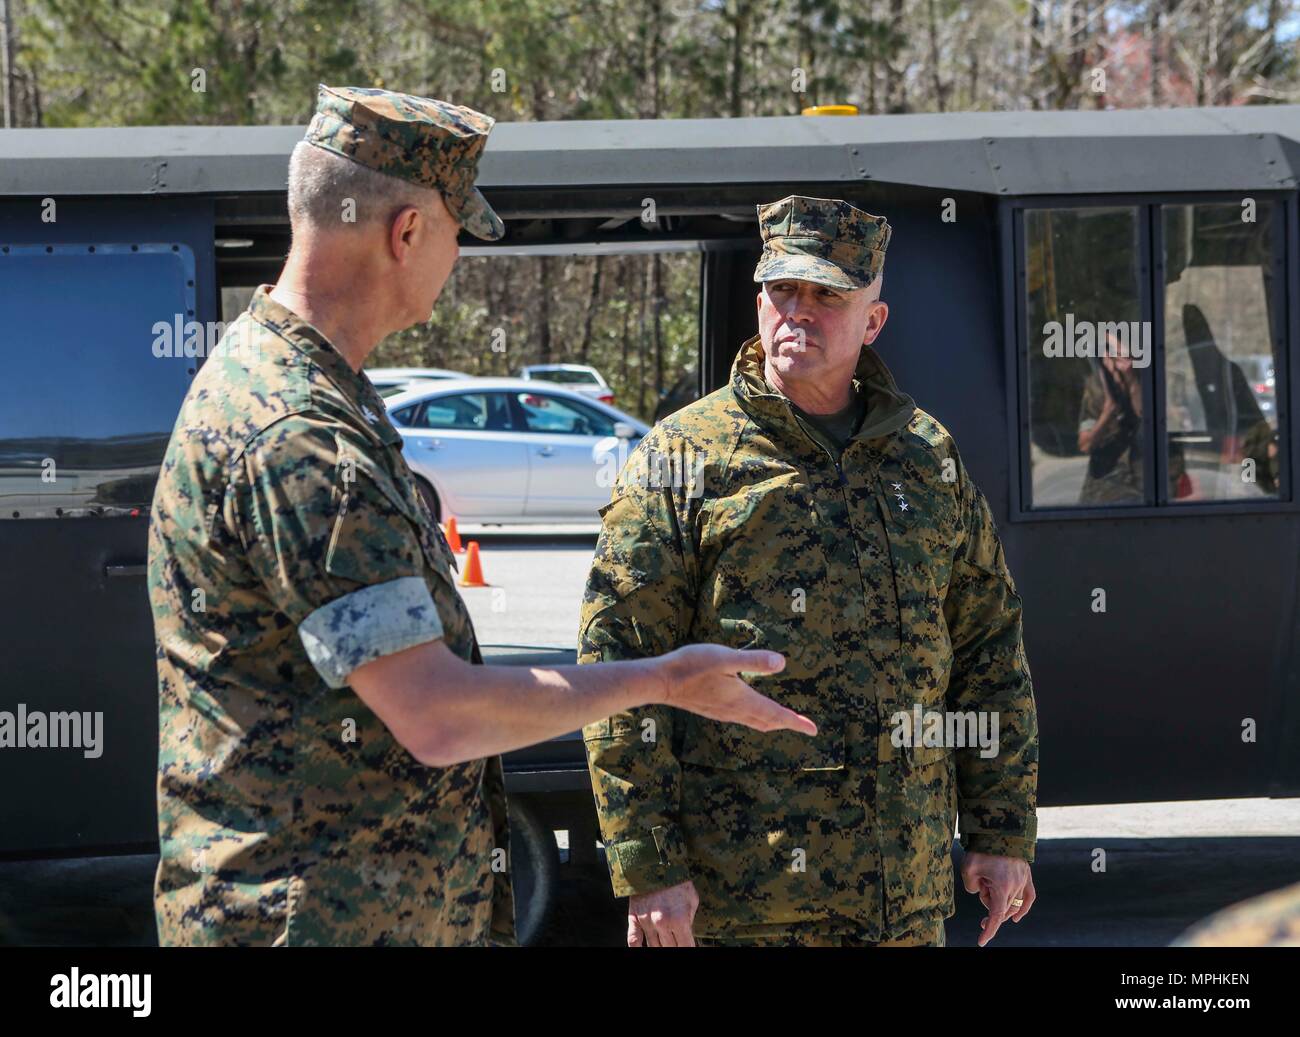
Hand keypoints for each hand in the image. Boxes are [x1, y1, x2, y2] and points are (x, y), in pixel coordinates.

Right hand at [628, 880, 698, 946]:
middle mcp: (662, 924)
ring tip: (666, 943)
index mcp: (680, 920)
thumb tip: (688, 936)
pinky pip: (633, 939)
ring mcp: (646, 921)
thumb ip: (689, 920)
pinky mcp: (634, 917)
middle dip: (675, 947)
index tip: (689, 946)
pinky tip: (642, 948)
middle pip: (670, 949)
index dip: (688, 948)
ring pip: (654, 946)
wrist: (654, 862)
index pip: (686, 946)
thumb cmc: (677, 881)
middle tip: (677, 942)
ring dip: (660, 947)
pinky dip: (637, 948)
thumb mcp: (692, 899)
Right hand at [651, 645, 816, 735]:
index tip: (813, 730)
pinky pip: (741, 718)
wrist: (661, 682)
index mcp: (743, 700)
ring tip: (782, 719)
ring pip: (754, 722)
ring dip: (771, 721)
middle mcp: (735, 710)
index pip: (776, 714)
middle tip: (804, 726)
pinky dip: (755, 718)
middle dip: (787, 723)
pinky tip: (750, 711)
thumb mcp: (725, 658)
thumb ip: (753, 661)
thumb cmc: (691, 666)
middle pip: (767, 722)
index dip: (796, 722)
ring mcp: (722, 712)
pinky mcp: (712, 709)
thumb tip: (782, 662)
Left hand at [960, 852, 1034, 946]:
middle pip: (1002, 909)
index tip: (981, 942)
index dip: (989, 930)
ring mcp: (1023, 880)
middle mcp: (1016, 886)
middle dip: (989, 907)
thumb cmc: (982, 848)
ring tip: (988, 882)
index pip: (996, 916)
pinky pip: (1029, 896)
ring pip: (1012, 902)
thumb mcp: (968, 868)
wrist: (999, 827)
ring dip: (999, 900)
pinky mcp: (1026, 873)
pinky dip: (1023, 907)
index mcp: (1002, 887)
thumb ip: (972, 886)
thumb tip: (981, 891)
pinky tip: (1017, 916)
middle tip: (980, 887)